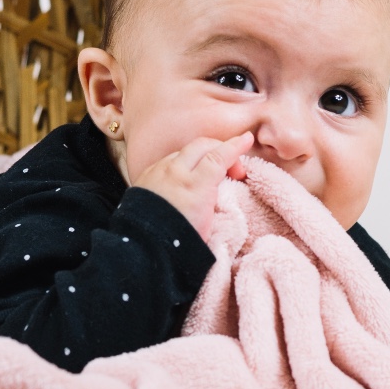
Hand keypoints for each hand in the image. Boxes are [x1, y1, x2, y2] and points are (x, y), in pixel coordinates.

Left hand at [133, 132, 252, 240]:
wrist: (143, 249)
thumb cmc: (179, 243)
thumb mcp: (208, 224)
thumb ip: (215, 198)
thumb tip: (220, 188)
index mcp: (194, 185)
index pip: (219, 157)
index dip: (235, 146)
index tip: (247, 139)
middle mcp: (175, 172)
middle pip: (202, 146)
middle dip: (220, 148)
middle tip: (231, 168)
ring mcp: (158, 171)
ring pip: (183, 152)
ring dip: (200, 156)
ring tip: (207, 174)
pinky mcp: (146, 175)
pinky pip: (168, 161)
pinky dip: (181, 163)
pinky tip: (185, 177)